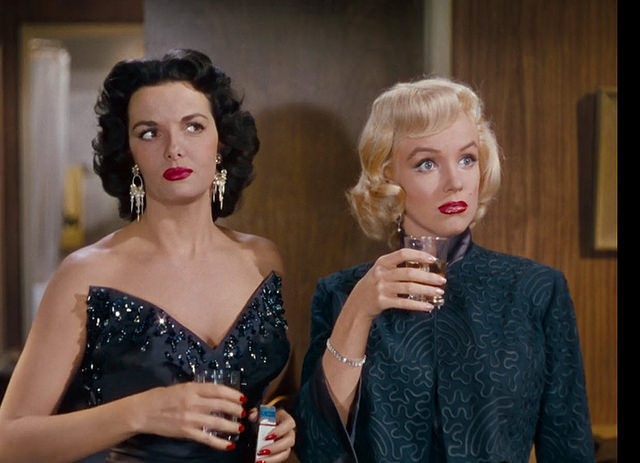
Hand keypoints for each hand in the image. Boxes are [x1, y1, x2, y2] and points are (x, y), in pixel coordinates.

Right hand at [128, 382, 246, 450]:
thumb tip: (216, 394)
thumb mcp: (181, 387)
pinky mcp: (186, 432)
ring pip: (217, 422)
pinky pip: (206, 438)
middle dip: (236, 409)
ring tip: (239, 427)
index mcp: (192, 388)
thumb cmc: (161, 397)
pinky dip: (219, 442)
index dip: (232, 394)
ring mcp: (190, 418)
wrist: (143, 412)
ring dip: (231, 425)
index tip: (242, 398)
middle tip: (244, 412)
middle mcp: (193, 402)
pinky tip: (228, 445)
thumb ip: (197, 390)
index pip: (218, 390)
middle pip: (221, 405)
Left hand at [251, 408, 295, 461]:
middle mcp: (289, 432)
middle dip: (275, 447)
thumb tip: (252, 416)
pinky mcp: (282, 452)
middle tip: (261, 451)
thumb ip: (256, 413)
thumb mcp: (260, 413)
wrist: (264, 426)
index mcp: (285, 419)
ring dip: (273, 458)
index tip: (267, 436)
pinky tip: (261, 462)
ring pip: (286, 452)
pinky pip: (279, 458)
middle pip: (289, 440)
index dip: (280, 430)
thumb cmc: (264, 418)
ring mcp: (287, 443)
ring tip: (260, 460)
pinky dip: (271, 461)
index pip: (289, 423)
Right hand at [345, 247, 446, 319]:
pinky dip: (418, 305)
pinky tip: (429, 306)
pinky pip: (404, 303)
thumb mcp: (382, 270)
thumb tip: (425, 264)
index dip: (419, 255)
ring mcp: (381, 288)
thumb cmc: (376, 283)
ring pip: (409, 288)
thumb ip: (398, 265)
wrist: (358, 302)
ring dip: (427, 290)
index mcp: (383, 262)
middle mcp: (381, 273)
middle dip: (428, 277)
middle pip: (409, 273)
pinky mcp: (382, 301)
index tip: (433, 260)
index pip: (403, 254)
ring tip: (439, 292)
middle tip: (442, 280)